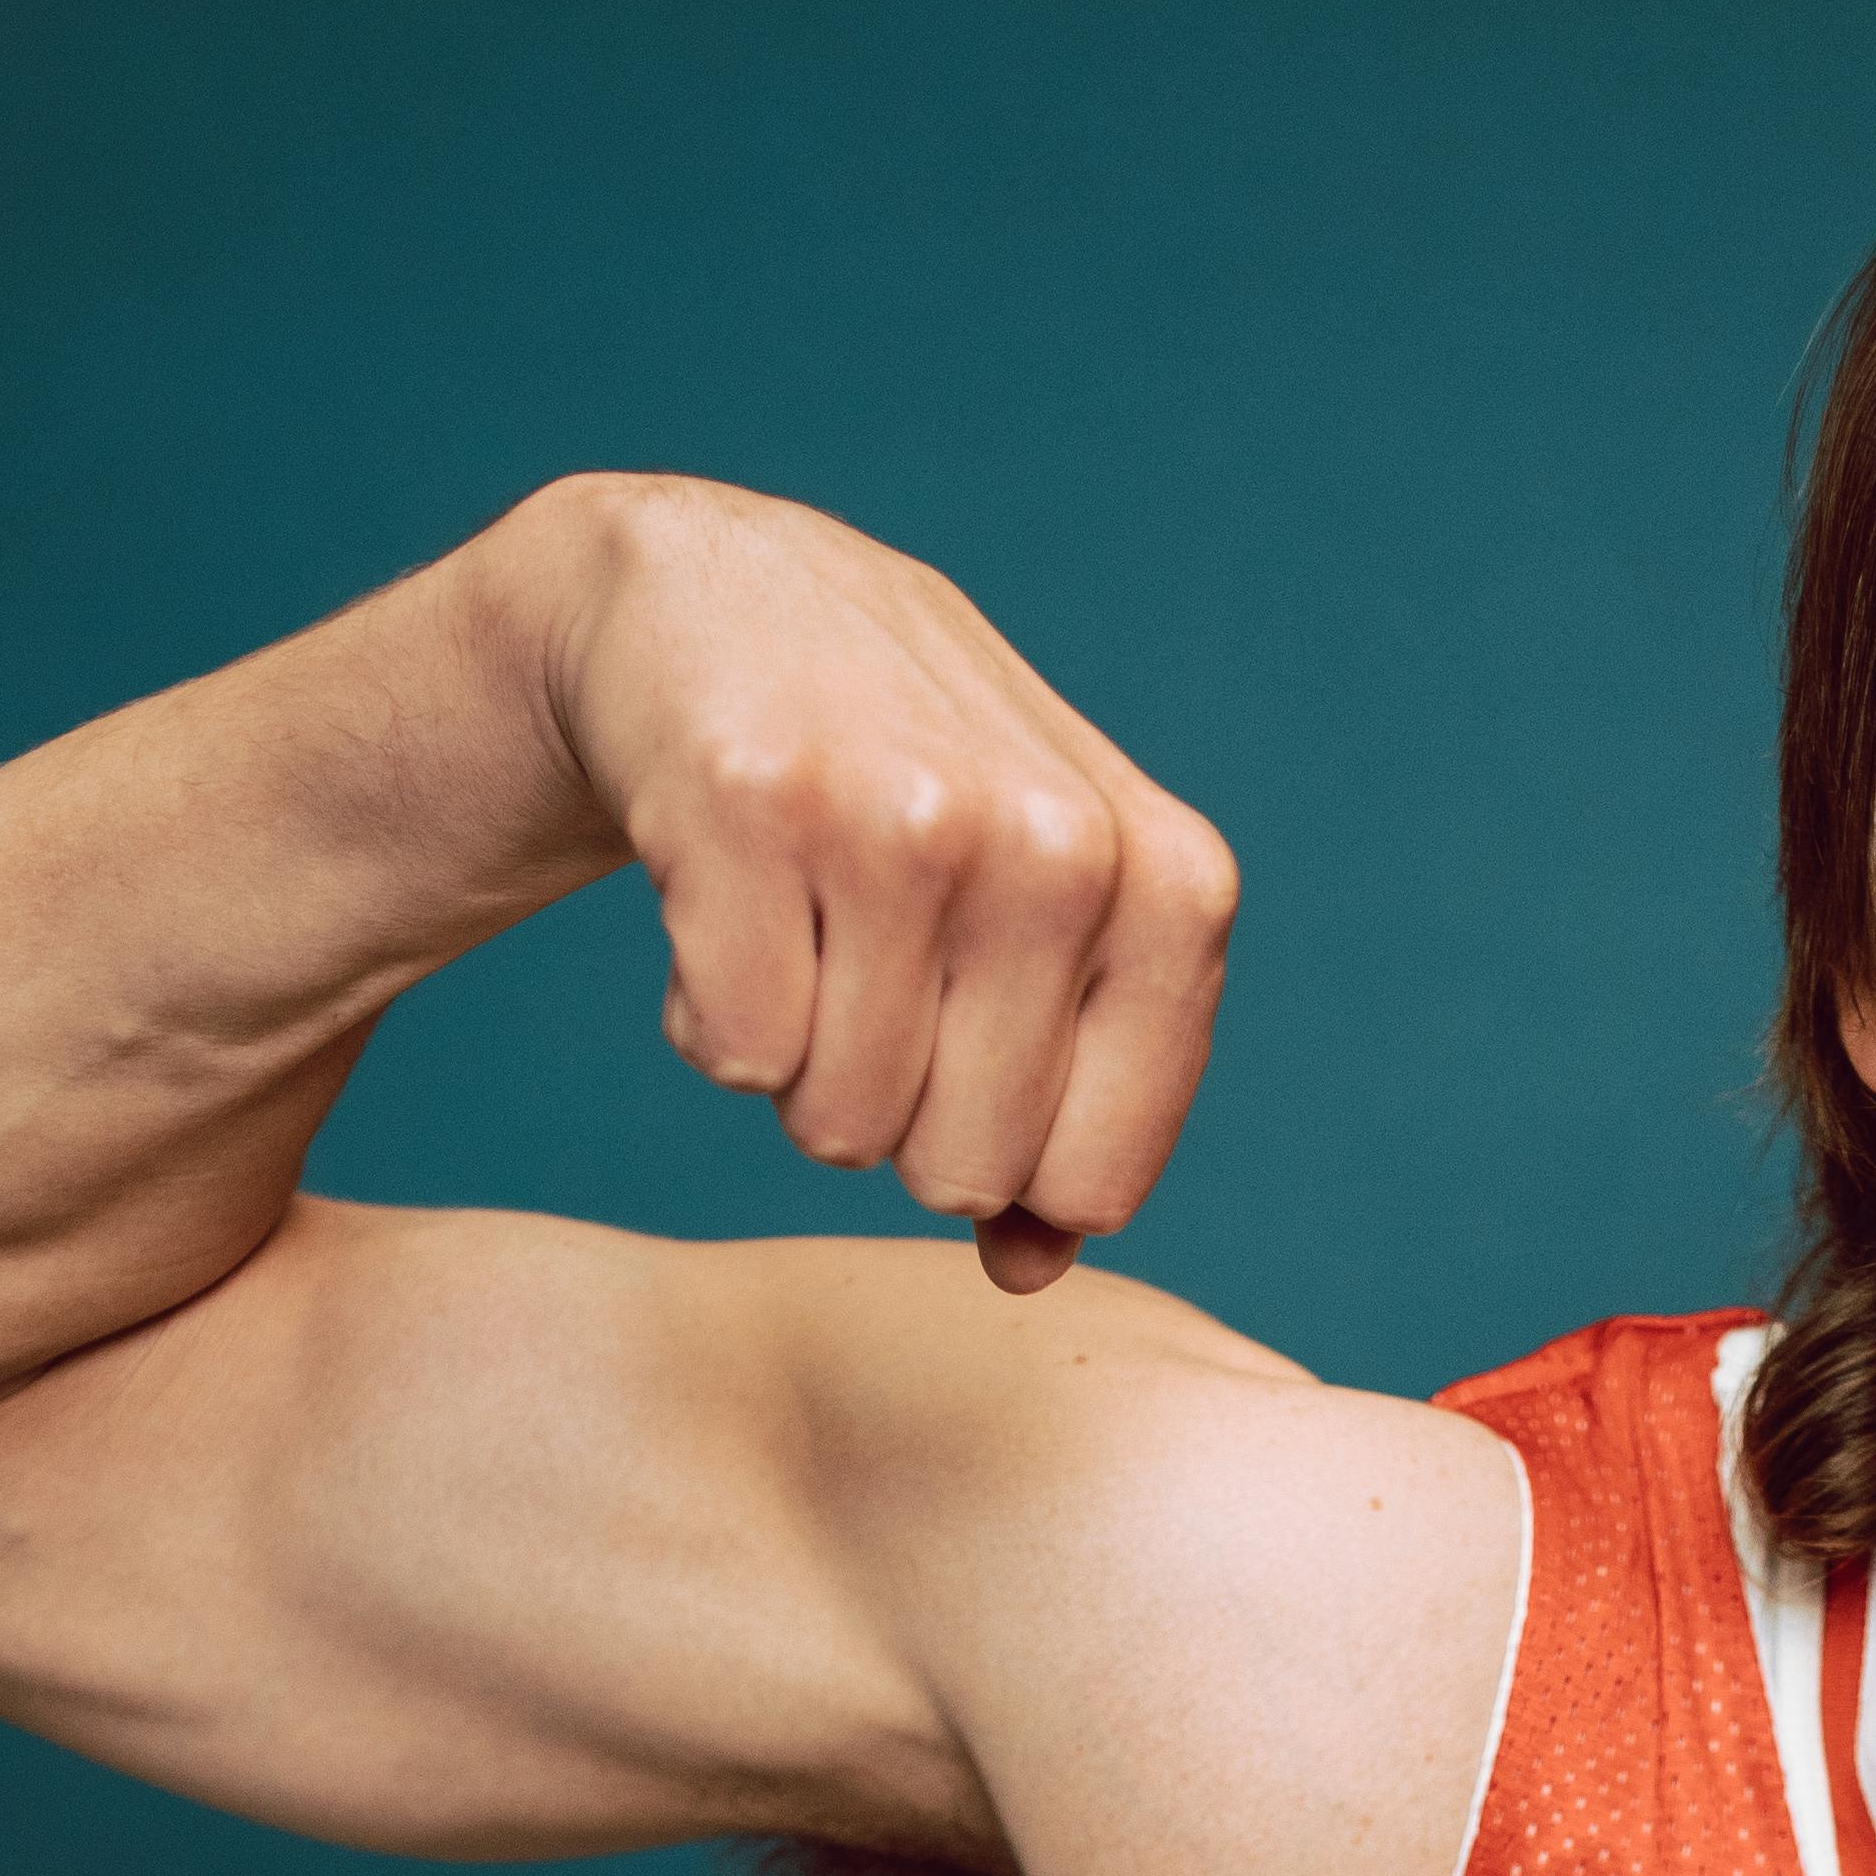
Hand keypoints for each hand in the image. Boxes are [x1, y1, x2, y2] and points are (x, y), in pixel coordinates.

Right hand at [515, 475, 1238, 1292]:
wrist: (721, 603)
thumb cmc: (907, 795)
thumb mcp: (1042, 924)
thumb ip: (1071, 1103)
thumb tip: (1028, 1272)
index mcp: (1169, 884)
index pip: (1094, 1183)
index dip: (1012, 1156)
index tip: (974, 1046)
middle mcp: (1058, 843)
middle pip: (959, 1172)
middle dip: (896, 1112)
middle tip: (867, 970)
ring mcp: (909, 814)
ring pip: (840, 1124)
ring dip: (796, 1062)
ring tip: (799, 923)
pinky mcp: (754, 803)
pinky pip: (735, 1056)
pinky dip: (706, 1013)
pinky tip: (724, 896)